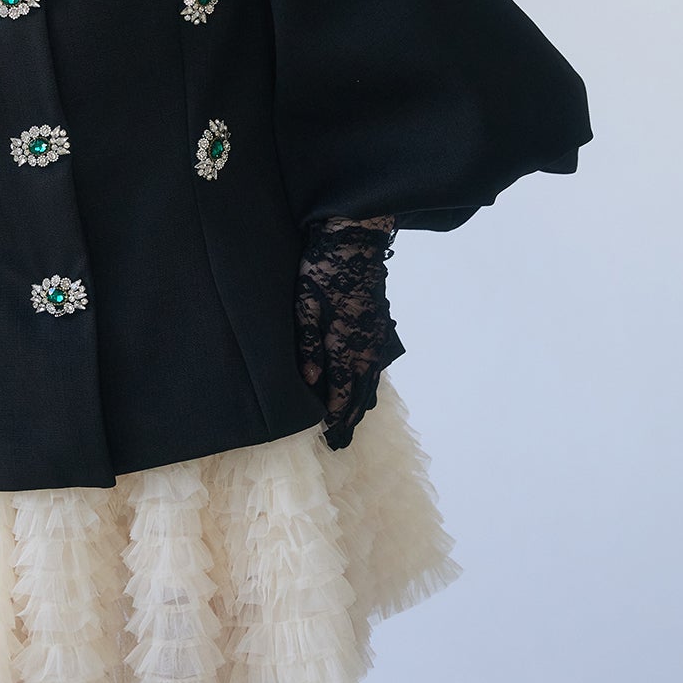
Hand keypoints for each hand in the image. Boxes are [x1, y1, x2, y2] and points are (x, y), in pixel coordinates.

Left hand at [294, 216, 405, 449]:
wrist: (355, 238)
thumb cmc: (323, 269)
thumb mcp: (305, 306)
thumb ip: (308, 346)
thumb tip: (311, 382)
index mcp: (347, 346)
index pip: (341, 394)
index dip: (335, 419)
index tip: (329, 440)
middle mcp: (367, 347)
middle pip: (360, 394)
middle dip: (349, 420)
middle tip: (340, 444)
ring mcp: (376, 337)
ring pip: (371, 381)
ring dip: (361, 404)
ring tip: (351, 423)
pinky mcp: (378, 325)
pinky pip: (376, 365)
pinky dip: (369, 383)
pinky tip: (362, 387)